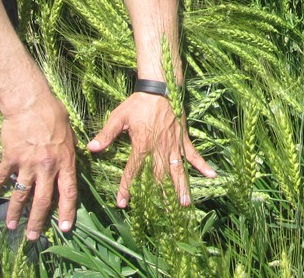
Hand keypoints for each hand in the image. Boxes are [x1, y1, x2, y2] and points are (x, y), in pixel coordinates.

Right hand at [0, 92, 77, 239]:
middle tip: (34, 237)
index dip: (67, 211)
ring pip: (21, 195)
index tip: (65, 227)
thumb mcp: (70, 135)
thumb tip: (71, 166)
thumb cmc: (54, 115)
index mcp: (64, 162)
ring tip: (11, 227)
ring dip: (15, 213)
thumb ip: (69, 154)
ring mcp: (27, 163)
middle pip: (42, 201)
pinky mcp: (10, 157)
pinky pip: (1, 177)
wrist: (31, 103)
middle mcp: (46, 167)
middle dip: (38, 221)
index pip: (68, 192)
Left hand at [87, 92, 215, 207]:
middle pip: (159, 177)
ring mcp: (174, 145)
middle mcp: (159, 149)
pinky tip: (212, 176)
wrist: (160, 88)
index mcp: (142, 145)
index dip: (126, 187)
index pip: (133, 171)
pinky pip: (194, 154)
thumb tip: (91, 147)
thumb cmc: (138, 103)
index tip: (122, 203)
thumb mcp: (119, 116)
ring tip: (184, 204)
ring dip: (181, 187)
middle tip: (163, 215)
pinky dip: (202, 165)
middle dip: (160, 196)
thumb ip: (106, 133)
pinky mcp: (183, 139)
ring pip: (177, 170)